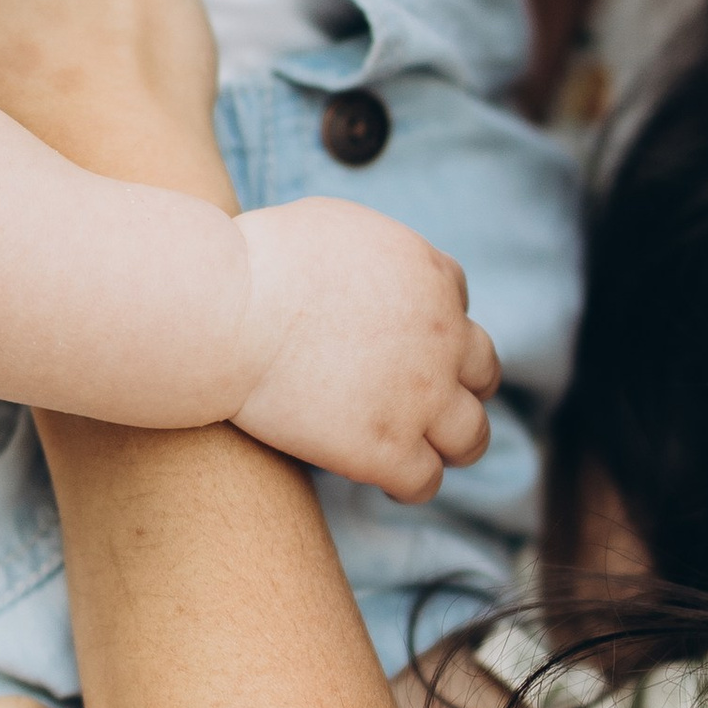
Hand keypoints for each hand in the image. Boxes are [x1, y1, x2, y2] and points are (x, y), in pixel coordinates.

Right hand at [231, 197, 497, 499]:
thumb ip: (369, 248)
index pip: (457, 306)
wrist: (225, 311)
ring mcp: (421, 397)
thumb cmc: (256, 262)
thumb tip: (366, 270)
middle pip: (482, 371)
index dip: (434, 331)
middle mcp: (443, 337)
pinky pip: (425, 481)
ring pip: (471, 436)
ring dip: (452, 443)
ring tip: (424, 452)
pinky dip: (409, 483)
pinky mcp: (388, 449)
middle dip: (460, 385)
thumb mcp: (332, 224)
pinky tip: (384, 481)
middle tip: (429, 402)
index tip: (406, 347)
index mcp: (430, 277)